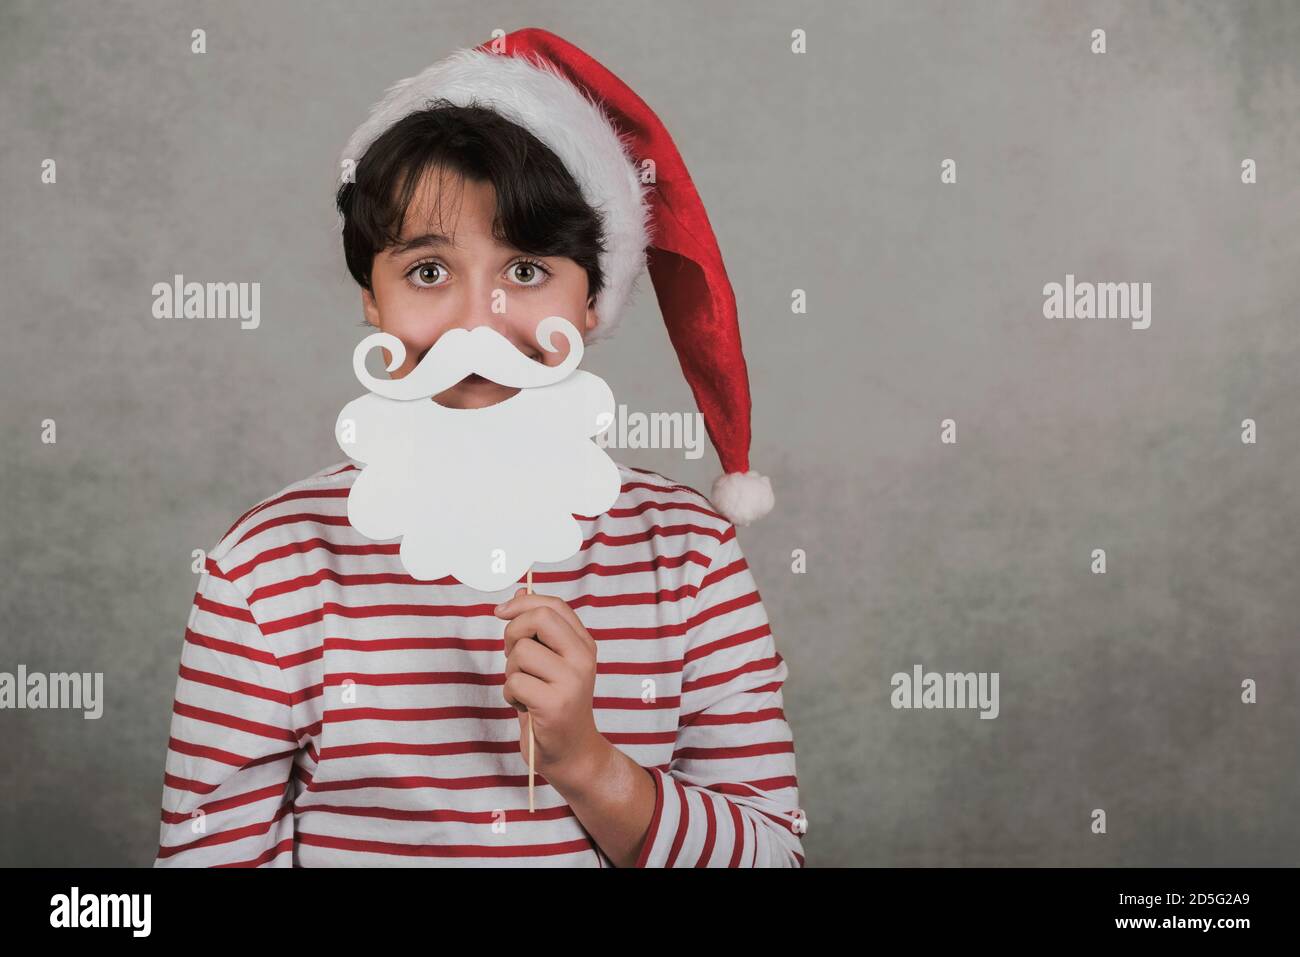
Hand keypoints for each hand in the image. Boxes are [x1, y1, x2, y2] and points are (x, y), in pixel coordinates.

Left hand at [494, 587, 604, 779]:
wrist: (571, 753)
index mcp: (584, 644)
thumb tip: (520, 593)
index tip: (501, 611)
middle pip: (539, 618)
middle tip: (513, 655)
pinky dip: (510, 695)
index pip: (554, 606)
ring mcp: (572, 681)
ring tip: (525, 689)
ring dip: (511, 671)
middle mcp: (583, 659)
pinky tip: (525, 707)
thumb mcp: (551, 662)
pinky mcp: (555, 704)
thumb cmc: (553, 704)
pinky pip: (514, 682)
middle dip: (513, 632)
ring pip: (521, 652)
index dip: (523, 603)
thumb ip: (539, 631)